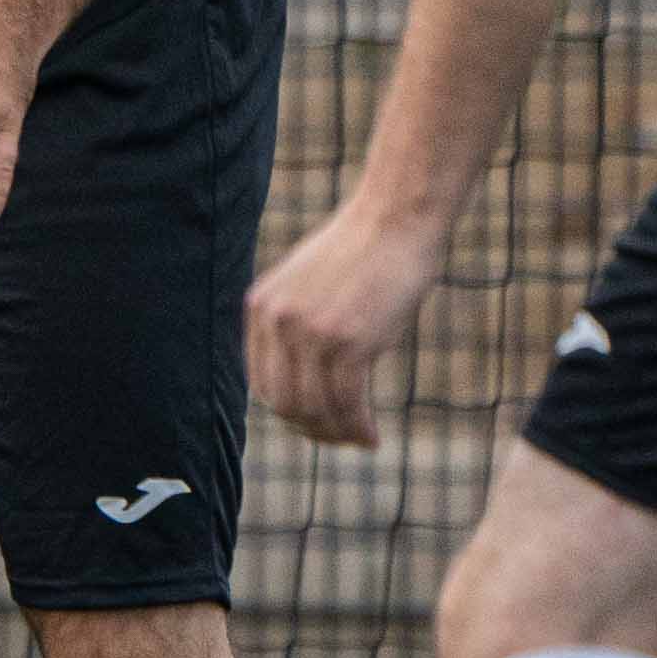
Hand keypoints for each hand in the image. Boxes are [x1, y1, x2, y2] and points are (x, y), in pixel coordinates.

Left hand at [246, 202, 445, 450]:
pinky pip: (346, 403)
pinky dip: (357, 427)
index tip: (315, 423)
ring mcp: (311, 333)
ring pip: (315, 409)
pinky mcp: (349, 342)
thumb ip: (294, 323)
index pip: (262, 381)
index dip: (288, 411)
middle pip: (283, 401)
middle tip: (339, 438)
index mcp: (260, 307)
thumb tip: (299, 378)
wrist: (397, 217)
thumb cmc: (363, 250)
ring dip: (337, 434)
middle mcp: (277, 322)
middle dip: (311, 429)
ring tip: (359, 440)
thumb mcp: (308, 284)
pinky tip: (372, 436)